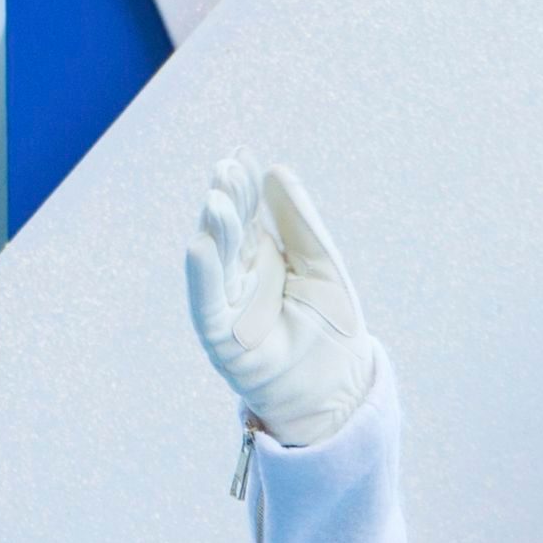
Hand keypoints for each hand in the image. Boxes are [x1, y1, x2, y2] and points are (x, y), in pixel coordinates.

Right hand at [183, 151, 379, 446]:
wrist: (341, 388)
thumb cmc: (332, 328)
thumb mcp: (321, 266)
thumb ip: (299, 223)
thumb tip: (275, 169)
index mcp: (260, 259)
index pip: (246, 215)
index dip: (244, 186)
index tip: (242, 154)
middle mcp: (238, 279)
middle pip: (229, 233)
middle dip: (228, 201)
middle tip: (228, 168)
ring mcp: (227, 306)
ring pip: (215, 262)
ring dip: (214, 230)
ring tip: (218, 198)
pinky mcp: (221, 338)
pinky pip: (207, 302)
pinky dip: (203, 273)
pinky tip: (201, 243)